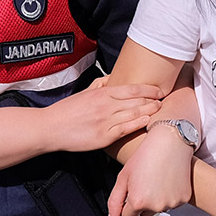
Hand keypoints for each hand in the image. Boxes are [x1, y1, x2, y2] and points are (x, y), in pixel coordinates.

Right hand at [45, 83, 162, 151]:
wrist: (50, 128)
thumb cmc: (67, 110)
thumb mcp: (84, 92)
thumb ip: (100, 84)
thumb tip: (112, 78)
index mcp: (102, 93)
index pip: (133, 89)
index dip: (149, 89)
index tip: (159, 91)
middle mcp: (106, 106)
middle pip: (137, 100)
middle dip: (153, 100)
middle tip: (165, 100)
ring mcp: (105, 122)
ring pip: (134, 114)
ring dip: (150, 111)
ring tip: (160, 109)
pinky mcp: (103, 137)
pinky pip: (125, 129)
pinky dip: (138, 124)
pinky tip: (147, 121)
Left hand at [107, 123, 194, 215]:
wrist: (170, 141)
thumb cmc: (145, 156)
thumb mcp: (123, 176)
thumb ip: (115, 201)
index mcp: (138, 202)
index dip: (127, 204)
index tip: (133, 190)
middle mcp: (155, 206)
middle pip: (144, 214)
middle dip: (143, 201)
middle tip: (146, 179)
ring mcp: (171, 203)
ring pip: (158, 208)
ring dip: (156, 199)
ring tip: (158, 177)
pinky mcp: (184, 199)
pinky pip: (172, 203)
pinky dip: (170, 194)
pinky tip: (169, 179)